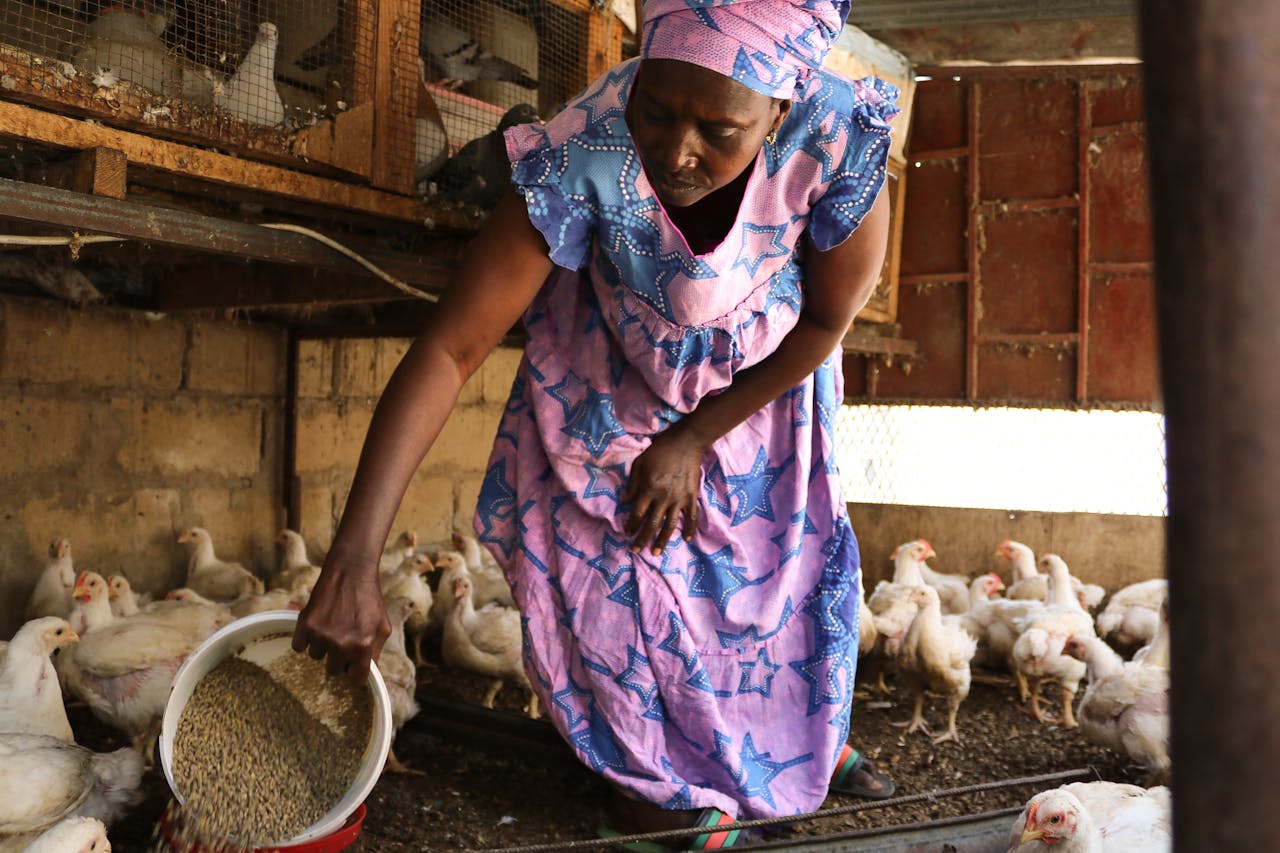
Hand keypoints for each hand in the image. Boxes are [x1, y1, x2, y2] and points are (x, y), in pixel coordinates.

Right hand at [292, 550, 390, 683]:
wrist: (351, 572)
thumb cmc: (369, 600)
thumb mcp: (382, 627)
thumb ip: (375, 652)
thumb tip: (366, 673)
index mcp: (363, 648)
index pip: (355, 680)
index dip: (353, 673)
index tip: (351, 668)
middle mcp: (341, 645)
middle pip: (333, 670)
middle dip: (338, 658)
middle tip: (342, 639)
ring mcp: (322, 636)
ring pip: (316, 656)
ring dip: (322, 645)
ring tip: (332, 625)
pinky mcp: (305, 625)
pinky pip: (299, 646)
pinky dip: (305, 638)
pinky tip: (316, 624)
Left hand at [622, 425, 706, 554]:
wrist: (686, 443)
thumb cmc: (659, 451)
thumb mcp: (639, 464)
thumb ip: (632, 485)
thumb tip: (625, 502)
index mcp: (648, 489)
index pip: (637, 514)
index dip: (631, 525)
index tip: (627, 533)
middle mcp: (663, 498)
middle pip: (651, 524)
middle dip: (643, 539)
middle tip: (636, 550)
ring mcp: (679, 499)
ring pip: (670, 525)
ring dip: (663, 540)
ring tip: (657, 552)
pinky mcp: (691, 497)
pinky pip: (691, 517)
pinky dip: (689, 529)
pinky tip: (686, 539)